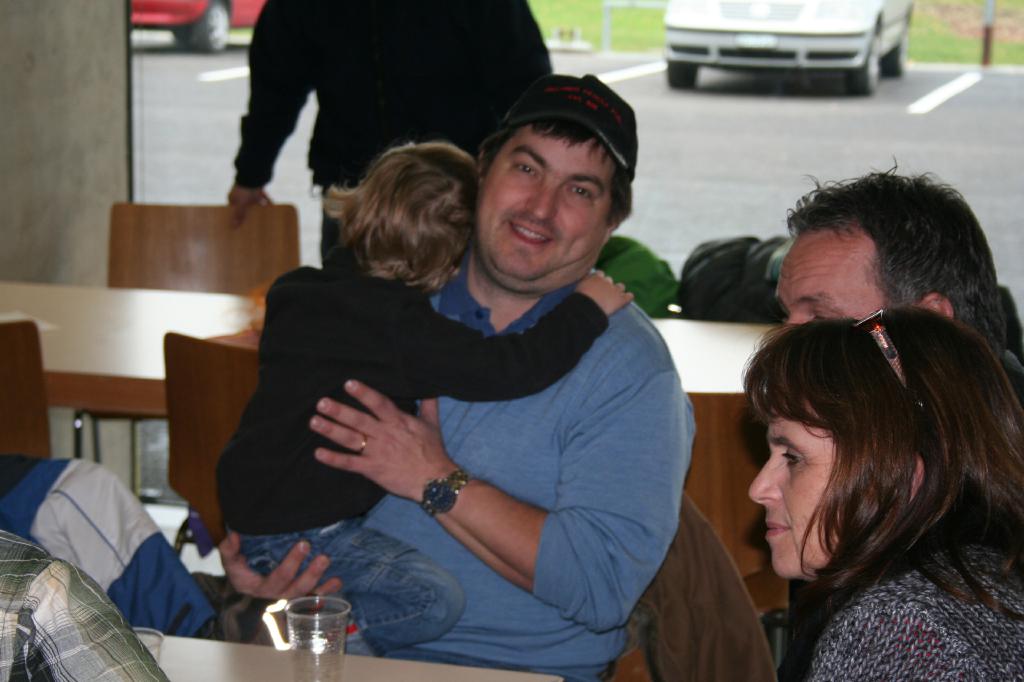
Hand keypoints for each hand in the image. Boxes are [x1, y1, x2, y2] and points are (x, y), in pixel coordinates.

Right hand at [218, 531, 341, 599]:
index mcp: (259, 588)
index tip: (303, 544)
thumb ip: (229, 550)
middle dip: (311, 573)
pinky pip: (314, 598)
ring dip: (321, 582)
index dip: (292, 563)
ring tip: (329, 564)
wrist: (244, 590)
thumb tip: (233, 536)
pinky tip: (337, 581)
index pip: (277, 578)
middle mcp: (276, 597)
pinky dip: (326, 591)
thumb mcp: (230, 561)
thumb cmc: (240, 571)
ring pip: (307, 594)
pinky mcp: (299, 599)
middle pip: (296, 589)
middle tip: (324, 557)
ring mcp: (288, 599)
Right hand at [227, 184, 271, 226]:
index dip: (238, 216)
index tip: (242, 224)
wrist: (255, 175)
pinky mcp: (258, 188)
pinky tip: (271, 206)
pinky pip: (263, 196)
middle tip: (253, 222)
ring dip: (259, 207)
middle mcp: (240, 193)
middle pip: (245, 206)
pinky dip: (267, 200)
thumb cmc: (245, 191)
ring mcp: (249, 190)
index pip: (234, 209)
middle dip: (249, 212)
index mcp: (233, 197)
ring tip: (263, 216)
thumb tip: (233, 227)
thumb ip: (239, 215)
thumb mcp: (242, 205)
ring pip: (254, 201)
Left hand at [310, 380, 454, 500]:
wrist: (434, 481)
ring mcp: (377, 452)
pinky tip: (318, 453)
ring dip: (331, 430)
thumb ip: (428, 404)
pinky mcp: (372, 469)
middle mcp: (385, 435)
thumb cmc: (433, 451)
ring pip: (350, 439)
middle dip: (339, 411)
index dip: (364, 394)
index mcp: (398, 422)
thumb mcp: (432, 424)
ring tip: (314, 421)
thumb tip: (431, 387)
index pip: (379, 403)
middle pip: (359, 420)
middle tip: (321, 403)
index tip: (348, 384)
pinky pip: (350, 463)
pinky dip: (333, 459)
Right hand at [575, 270, 633, 315]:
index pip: (599, 274)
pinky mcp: (621, 299)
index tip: (597, 285)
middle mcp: (606, 281)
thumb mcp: (578, 288)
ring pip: (620, 286)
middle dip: (608, 285)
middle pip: (609, 280)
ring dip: (618, 290)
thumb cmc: (579, 299)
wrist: (587, 308)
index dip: (599, 280)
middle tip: (604, 293)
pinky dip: (628, 297)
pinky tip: (628, 299)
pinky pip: (629, 296)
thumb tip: (585, 285)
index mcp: (595, 277)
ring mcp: (615, 290)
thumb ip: (584, 284)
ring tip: (616, 296)